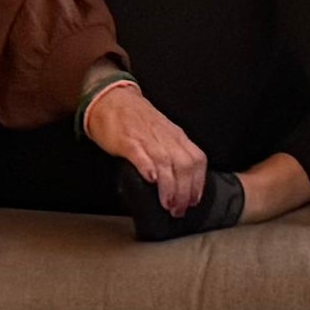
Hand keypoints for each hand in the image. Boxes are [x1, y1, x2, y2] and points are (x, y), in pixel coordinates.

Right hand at [81, 77, 206, 214]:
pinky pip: (140, 154)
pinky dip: (147, 167)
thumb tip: (180, 182)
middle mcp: (166, 137)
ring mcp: (146, 138)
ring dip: (169, 187)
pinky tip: (150, 180)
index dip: (198, 183)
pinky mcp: (127, 141)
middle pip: (185, 165)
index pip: (197, 160)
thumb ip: (172, 153)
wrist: (111, 100)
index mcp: (176, 136)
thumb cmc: (136, 121)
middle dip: (184, 191)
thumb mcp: (162, 134)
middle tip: (178, 210)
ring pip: (166, 163)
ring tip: (167, 204)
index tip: (194, 200)